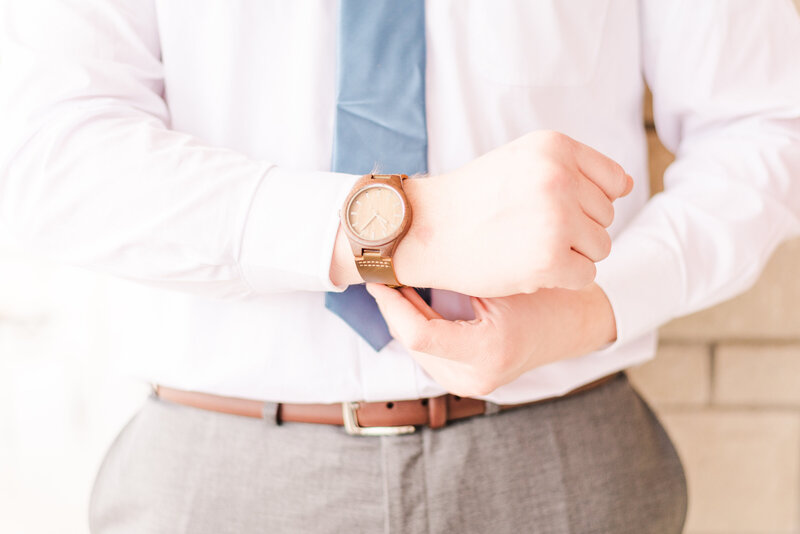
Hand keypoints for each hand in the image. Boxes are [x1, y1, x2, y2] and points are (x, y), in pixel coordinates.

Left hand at [366, 282, 617, 396]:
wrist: (575, 325)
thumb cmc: (546, 295)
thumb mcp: (503, 279)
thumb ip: (456, 277)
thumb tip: (402, 259)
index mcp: (488, 351)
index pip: (419, 334)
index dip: (391, 305)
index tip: (378, 279)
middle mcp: (477, 378)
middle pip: (412, 342)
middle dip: (393, 307)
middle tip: (383, 272)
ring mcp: (472, 386)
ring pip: (417, 350)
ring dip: (404, 316)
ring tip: (398, 282)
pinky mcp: (469, 383)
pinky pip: (430, 355)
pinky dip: (420, 328)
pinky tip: (416, 301)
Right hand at [392, 130, 632, 296]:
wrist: (426, 229)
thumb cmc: (474, 197)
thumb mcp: (521, 160)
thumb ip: (573, 167)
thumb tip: (628, 185)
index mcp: (555, 147)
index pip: (614, 181)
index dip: (586, 201)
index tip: (550, 209)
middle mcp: (560, 178)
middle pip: (607, 217)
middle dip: (576, 229)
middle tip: (528, 229)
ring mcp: (556, 220)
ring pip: (601, 247)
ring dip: (571, 254)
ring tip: (528, 246)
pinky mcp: (549, 259)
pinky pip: (586, 275)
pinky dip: (562, 279)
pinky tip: (529, 267)